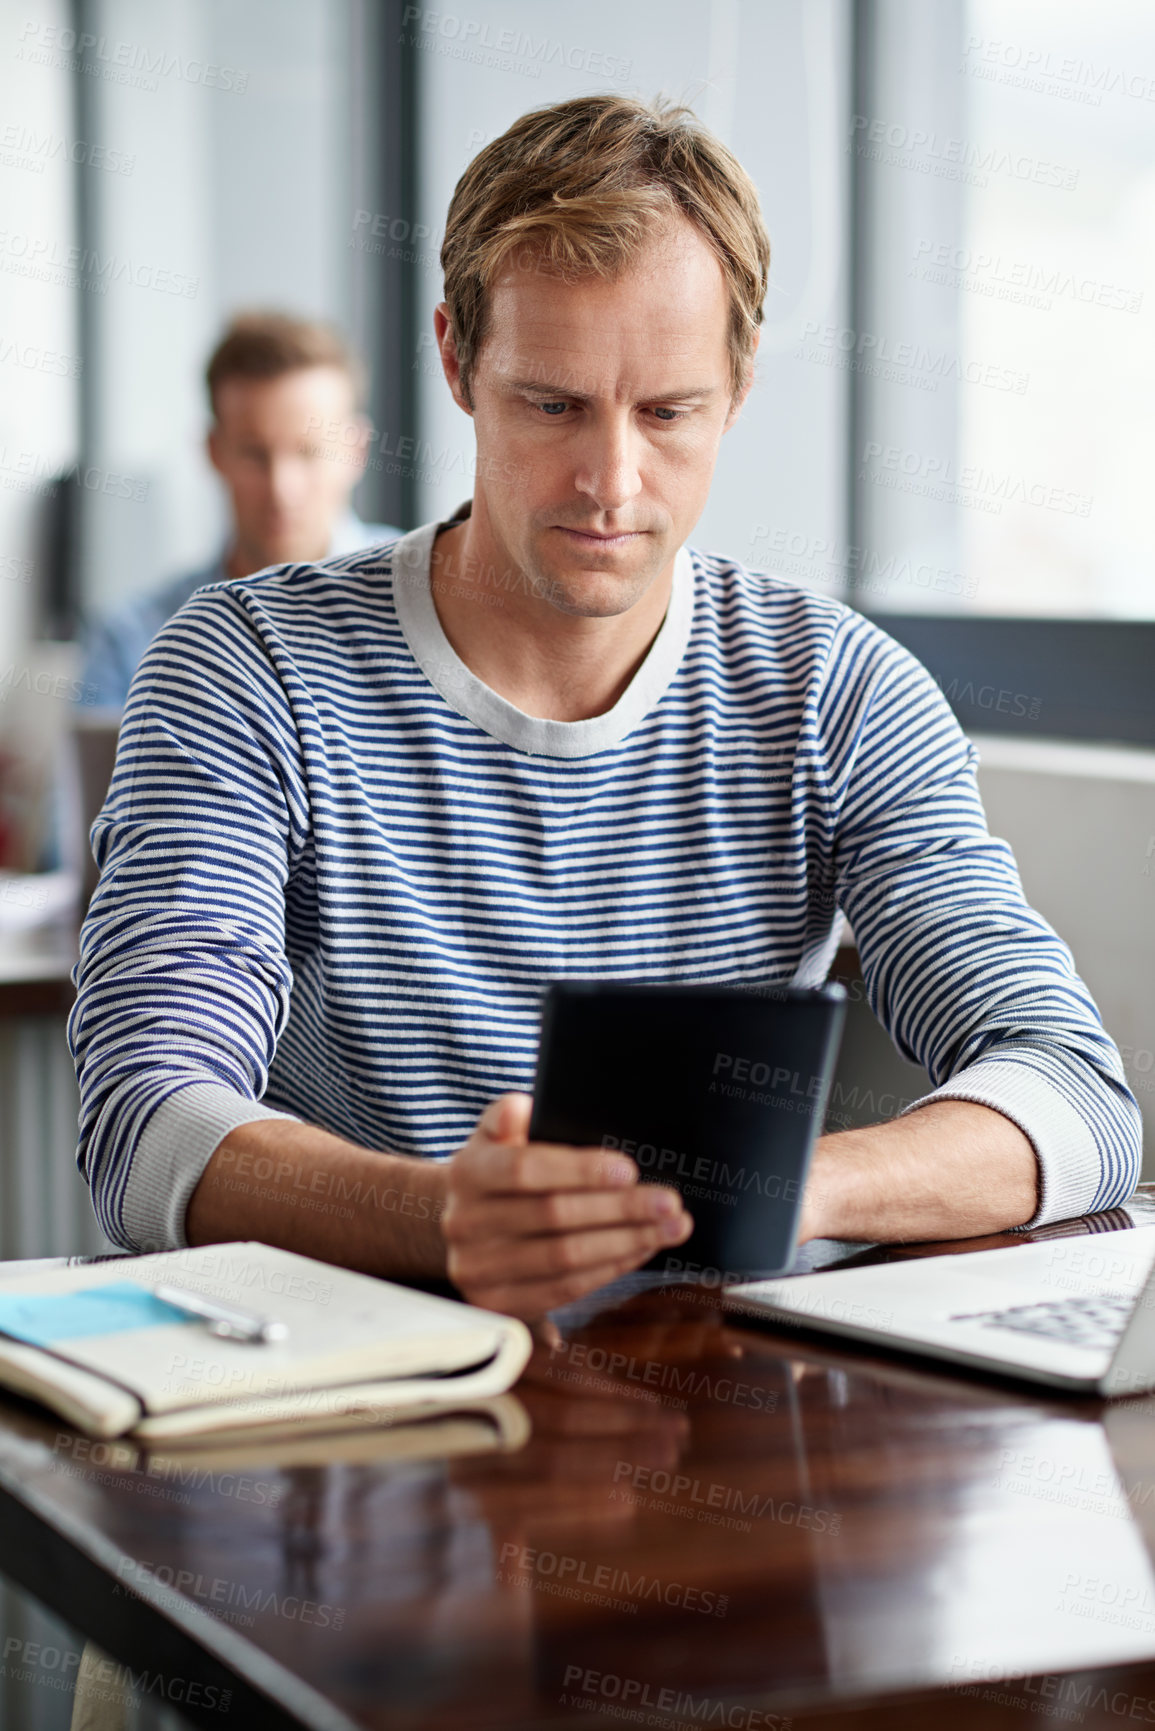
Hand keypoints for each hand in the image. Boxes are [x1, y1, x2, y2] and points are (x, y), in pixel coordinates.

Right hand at [441, 1092, 692, 1318]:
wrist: (466, 1226)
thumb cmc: (498, 1171)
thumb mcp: (494, 1136)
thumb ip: (507, 1115)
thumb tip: (521, 1109)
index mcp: (467, 1172)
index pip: (525, 1170)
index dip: (580, 1171)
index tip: (629, 1169)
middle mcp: (464, 1223)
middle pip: (553, 1216)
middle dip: (620, 1209)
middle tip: (669, 1201)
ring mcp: (478, 1269)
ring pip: (565, 1258)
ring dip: (626, 1242)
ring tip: (670, 1227)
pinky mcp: (499, 1304)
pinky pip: (564, 1289)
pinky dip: (610, 1268)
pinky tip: (641, 1249)